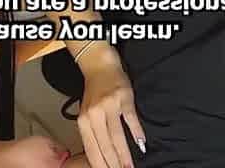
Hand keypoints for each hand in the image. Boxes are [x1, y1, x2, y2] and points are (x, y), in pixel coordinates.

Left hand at [77, 43, 145, 167]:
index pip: (92, 150)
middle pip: (105, 146)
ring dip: (125, 155)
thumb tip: (101, 158)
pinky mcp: (123, 99)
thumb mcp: (87, 113)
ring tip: (130, 167)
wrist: (100, 66)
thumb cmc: (94, 92)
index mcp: (83, 121)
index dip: (100, 165)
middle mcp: (94, 115)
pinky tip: (141, 144)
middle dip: (114, 164)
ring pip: (117, 137)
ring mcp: (109, 106)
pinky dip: (137, 133)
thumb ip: (92, 134)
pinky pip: (131, 120)